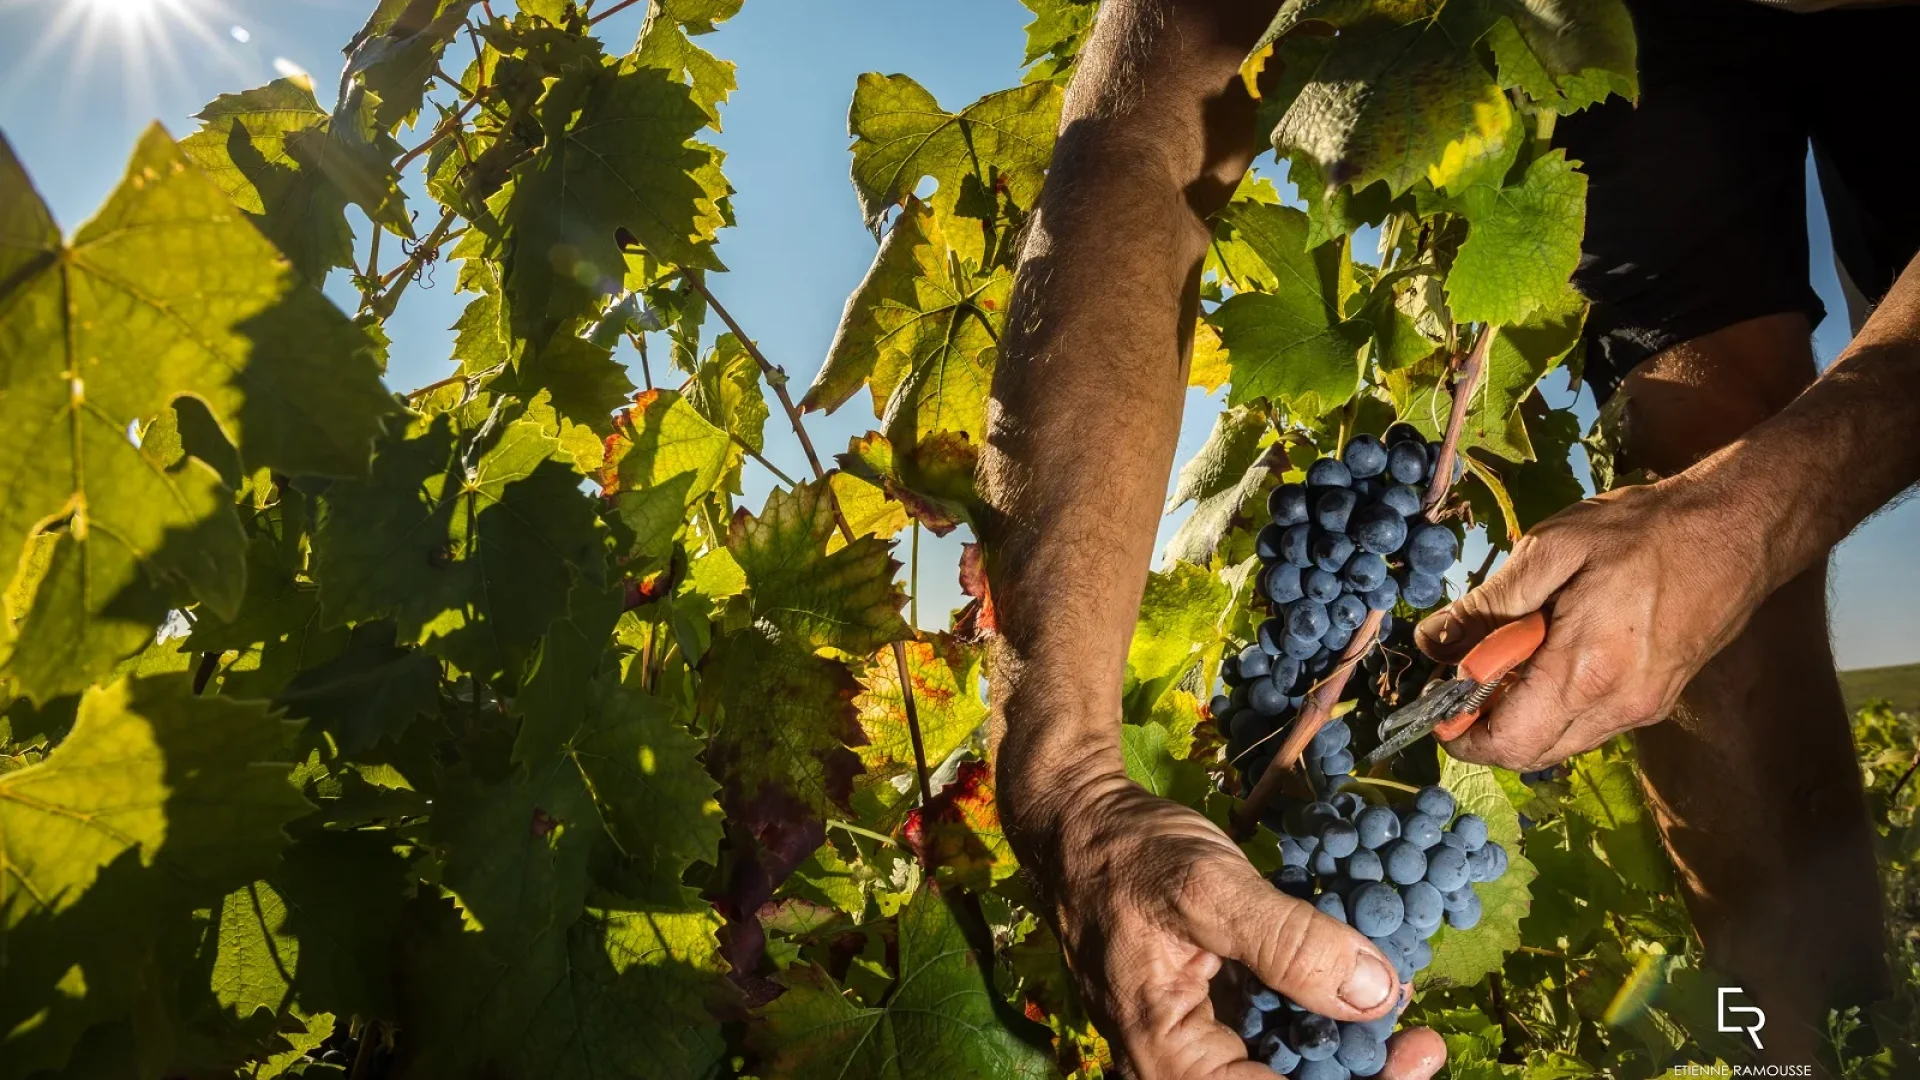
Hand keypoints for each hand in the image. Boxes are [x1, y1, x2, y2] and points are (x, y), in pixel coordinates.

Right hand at [1014, 771, 1445, 1078]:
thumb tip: (1377, 995)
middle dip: (1358, 1069)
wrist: (1081, 822)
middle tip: (1423, 1039)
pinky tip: (1356, 980)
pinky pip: (1277, 1032)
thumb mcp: (1209, 888)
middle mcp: (1181, 1065)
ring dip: (1346, 1046)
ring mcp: (1199, 1042)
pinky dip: (1320, 1012)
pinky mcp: (1215, 1013)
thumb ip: (1290, 943)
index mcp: (1169, 1056)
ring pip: (1288, 1066)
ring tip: (1399, 1008)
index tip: (1417, 1051)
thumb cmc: (1126, 854)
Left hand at [1414, 477, 1770, 769]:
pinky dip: (1552, 708)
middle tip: (1463, 676)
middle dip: (1482, 729)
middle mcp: (1618, 707)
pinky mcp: (1656, 702)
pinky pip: (1587, 726)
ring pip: (1558, 744)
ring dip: (1518, 718)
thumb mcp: (1552, 549)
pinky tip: (1547, 658)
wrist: (1740, 530)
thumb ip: (1488, 605)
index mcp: (1586, 673)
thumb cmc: (1645, 531)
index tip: (1435, 700)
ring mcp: (1642, 710)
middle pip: (1527, 755)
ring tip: (1506, 658)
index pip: (1505, 742)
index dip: (1458, 732)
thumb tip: (1432, 643)